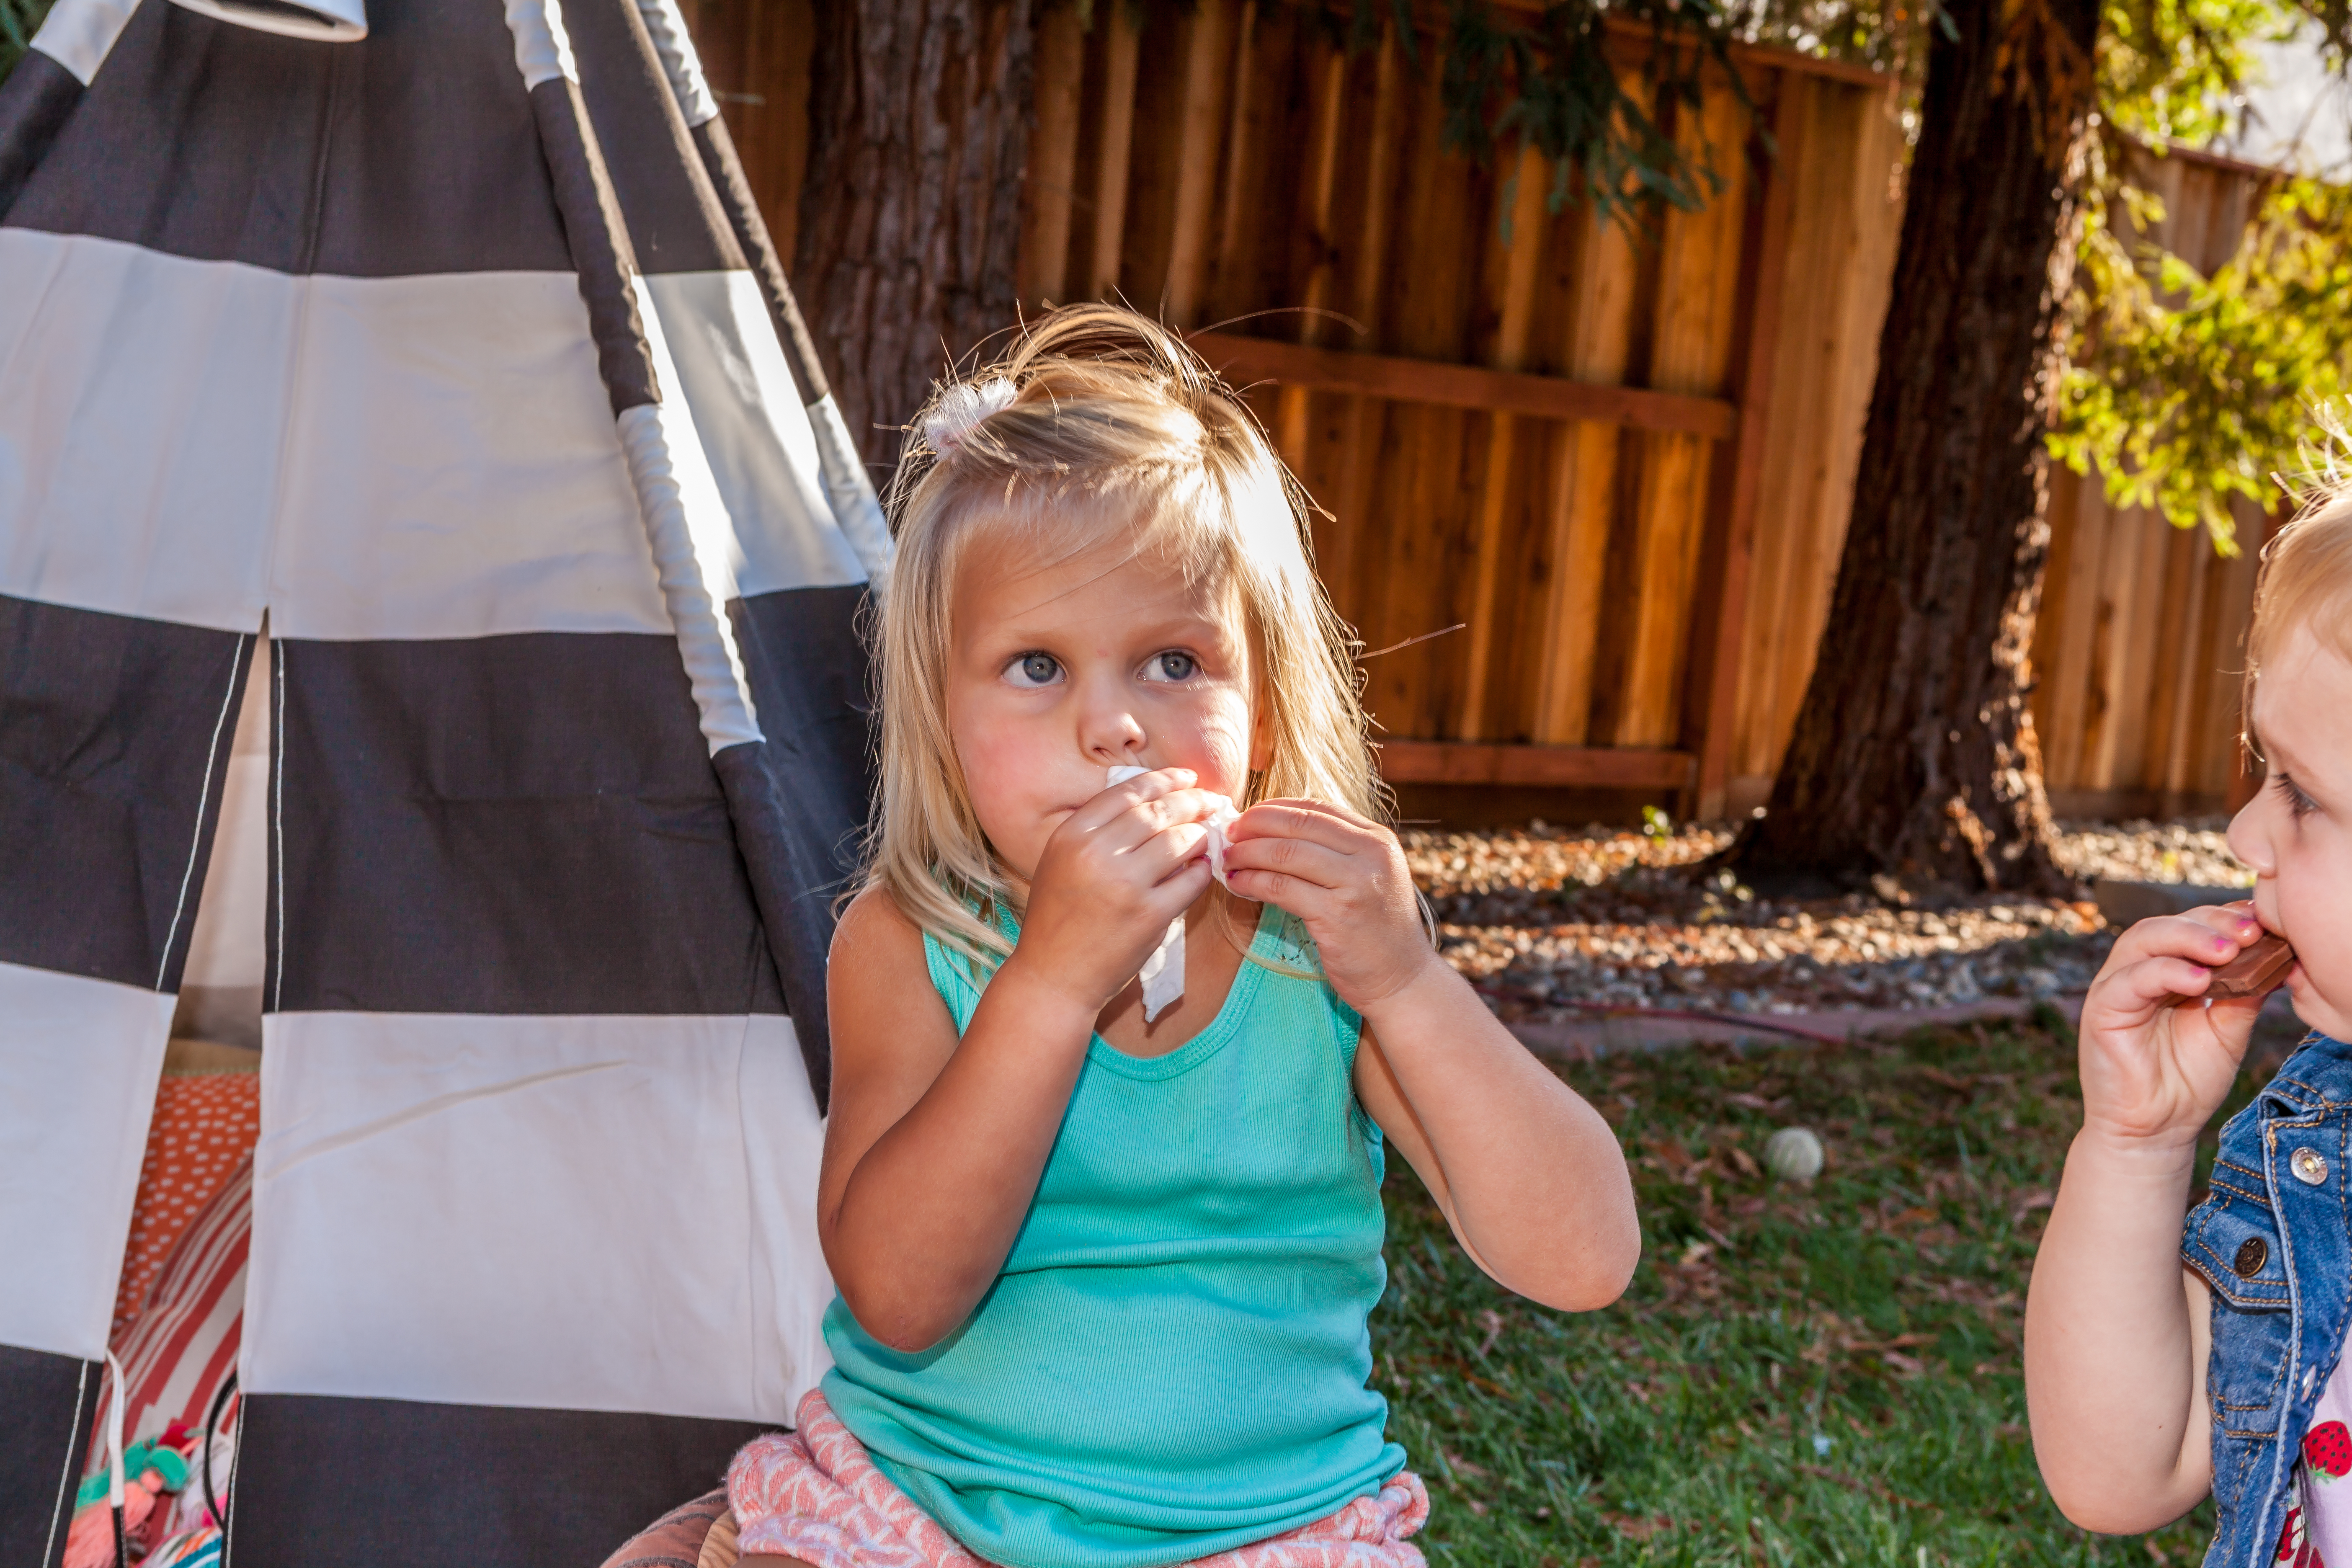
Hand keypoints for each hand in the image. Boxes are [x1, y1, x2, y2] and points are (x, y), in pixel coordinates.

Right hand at [1009, 768, 1216, 1014]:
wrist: (1053, 976)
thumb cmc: (1057, 918)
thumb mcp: (1059, 861)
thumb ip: (1096, 830)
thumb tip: (1151, 801)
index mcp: (1071, 835)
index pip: (1127, 792)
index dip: (1163, 780)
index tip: (1185, 777)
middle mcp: (1096, 854)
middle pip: (1158, 811)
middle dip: (1191, 801)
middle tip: (1209, 801)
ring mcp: (1125, 885)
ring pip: (1179, 841)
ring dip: (1200, 834)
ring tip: (1207, 834)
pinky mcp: (1149, 916)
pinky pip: (1190, 881)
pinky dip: (1203, 870)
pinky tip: (1204, 867)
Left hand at [1219, 799, 1438, 1011]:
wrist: (1402, 979)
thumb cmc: (1377, 929)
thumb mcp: (1369, 876)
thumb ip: (1335, 851)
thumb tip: (1275, 830)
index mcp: (1378, 839)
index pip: (1317, 808)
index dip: (1274, 809)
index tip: (1247, 817)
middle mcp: (1371, 854)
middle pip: (1299, 825)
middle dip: (1255, 826)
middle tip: (1228, 834)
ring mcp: (1356, 884)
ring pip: (1286, 854)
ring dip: (1248, 854)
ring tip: (1226, 860)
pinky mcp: (1336, 915)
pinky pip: (1281, 888)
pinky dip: (1252, 882)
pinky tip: (1237, 884)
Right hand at [2076, 901, 2269, 1150]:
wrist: (2156, 1130)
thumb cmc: (2188, 1082)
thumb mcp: (2227, 1031)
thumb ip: (2242, 994)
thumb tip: (2274, 958)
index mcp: (2165, 972)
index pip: (2190, 927)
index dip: (2224, 918)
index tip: (2262, 922)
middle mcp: (2136, 972)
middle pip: (2164, 925)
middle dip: (2210, 922)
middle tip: (2250, 931)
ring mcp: (2114, 988)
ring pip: (2142, 941)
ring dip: (2187, 938)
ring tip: (2228, 949)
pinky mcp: (2102, 1011)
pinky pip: (2129, 980)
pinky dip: (2164, 973)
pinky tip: (2200, 981)